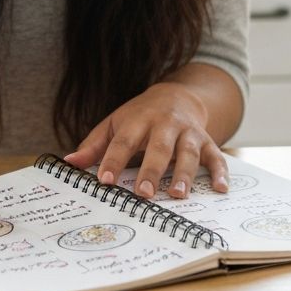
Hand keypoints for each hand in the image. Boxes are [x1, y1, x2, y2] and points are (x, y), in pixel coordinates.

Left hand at [63, 82, 228, 199]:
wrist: (176, 95)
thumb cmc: (139, 116)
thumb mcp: (115, 124)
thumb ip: (94, 145)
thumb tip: (69, 163)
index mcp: (138, 120)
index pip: (123, 141)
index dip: (113, 160)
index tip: (104, 180)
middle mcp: (165, 125)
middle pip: (158, 147)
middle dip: (151, 170)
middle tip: (143, 194)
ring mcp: (188, 132)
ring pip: (188, 152)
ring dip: (185, 174)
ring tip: (178, 195)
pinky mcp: (207, 140)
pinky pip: (216, 156)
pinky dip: (221, 171)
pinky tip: (221, 188)